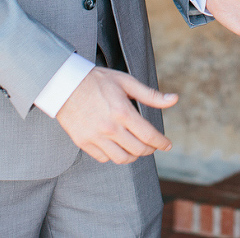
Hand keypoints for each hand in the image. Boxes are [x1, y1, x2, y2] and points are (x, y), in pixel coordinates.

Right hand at [55, 67, 176, 163]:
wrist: (64, 84)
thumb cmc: (97, 80)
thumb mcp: (126, 82)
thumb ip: (151, 95)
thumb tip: (174, 99)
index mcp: (123, 112)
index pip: (149, 136)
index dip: (162, 143)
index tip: (167, 145)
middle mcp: (110, 128)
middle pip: (138, 150)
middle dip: (149, 149)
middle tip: (152, 145)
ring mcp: (95, 137)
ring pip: (121, 159)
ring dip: (133, 156)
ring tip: (136, 148)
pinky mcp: (83, 142)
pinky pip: (103, 158)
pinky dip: (113, 156)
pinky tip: (117, 147)